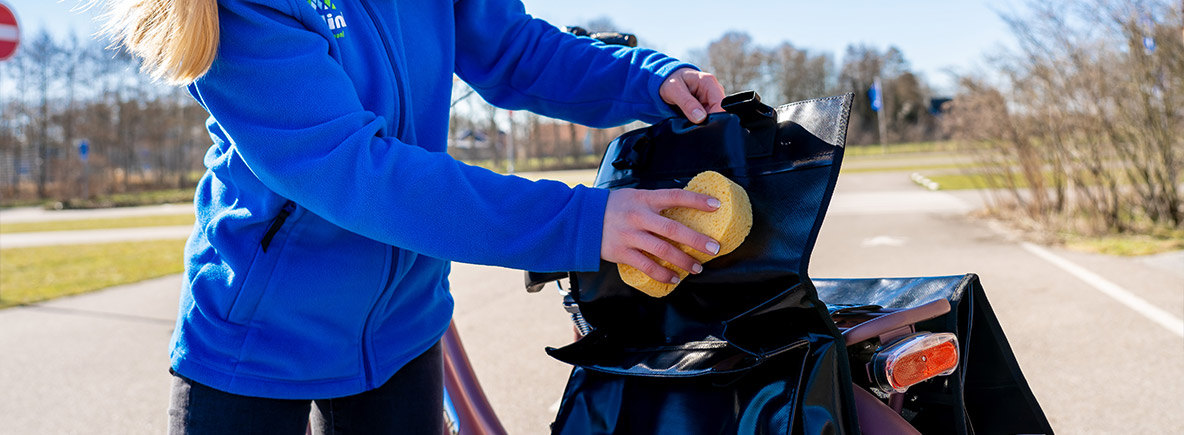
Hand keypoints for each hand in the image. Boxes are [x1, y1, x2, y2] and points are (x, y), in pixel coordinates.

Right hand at [601, 188, 721, 283]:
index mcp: (644, 198)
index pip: (675, 196)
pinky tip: (673, 278)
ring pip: (662, 250)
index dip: (697, 200)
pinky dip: (662, 274)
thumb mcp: (634, 196)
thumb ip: (655, 202)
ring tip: (697, 268)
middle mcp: (638, 216)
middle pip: (672, 229)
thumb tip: (684, 208)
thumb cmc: (613, 207)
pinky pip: (646, 266)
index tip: (716, 205)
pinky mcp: (622, 252)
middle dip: (696, 240)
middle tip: (713, 248)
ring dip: (683, 261)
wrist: (581, 220)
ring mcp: (630, 235)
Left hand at [659, 68, 725, 123]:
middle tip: (689, 122)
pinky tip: (690, 119)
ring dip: (702, 122)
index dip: (713, 117)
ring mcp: (712, 99)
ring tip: (687, 118)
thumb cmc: (671, 81)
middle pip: (719, 112)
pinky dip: (699, 122)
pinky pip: (708, 118)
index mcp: (709, 82)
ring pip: (714, 117)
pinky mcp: (708, 107)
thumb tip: (700, 118)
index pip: (720, 104)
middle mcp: (714, 90)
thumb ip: (686, 103)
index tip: (700, 124)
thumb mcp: (673, 89)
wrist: (668, 80)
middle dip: (707, 121)